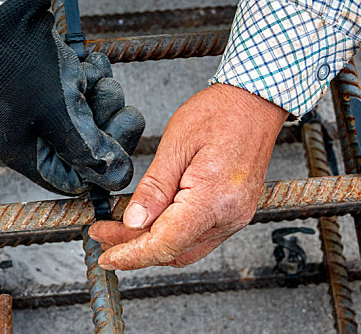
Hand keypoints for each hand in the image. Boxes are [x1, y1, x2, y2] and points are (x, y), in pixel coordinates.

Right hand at [0, 0, 144, 195]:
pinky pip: (91, 93)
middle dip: (107, 121)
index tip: (117, 141)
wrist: (8, 16)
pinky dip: (96, 78)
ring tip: (91, 76)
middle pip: (91, 148)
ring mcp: (51, 113)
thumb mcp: (58, 112)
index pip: (76, 180)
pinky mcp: (61, 90)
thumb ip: (89, 149)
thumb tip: (117, 177)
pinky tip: (89, 64)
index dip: (102, 164)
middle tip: (110, 100)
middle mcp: (40, 139)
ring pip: (96, 117)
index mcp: (31, 156)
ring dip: (104, 94)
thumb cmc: (22, 65)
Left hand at [89, 84, 287, 269]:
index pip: (165, 244)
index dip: (131, 255)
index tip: (107, 257)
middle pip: (172, 250)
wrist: (255, 104)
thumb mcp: (175, 145)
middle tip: (104, 234)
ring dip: (151, 244)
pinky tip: (152, 224)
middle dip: (134, 248)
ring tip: (121, 230)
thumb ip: (154, 188)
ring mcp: (235, 217)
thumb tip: (133, 222)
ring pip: (185, 249)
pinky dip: (171, 236)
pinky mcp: (234, 212)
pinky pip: (198, 237)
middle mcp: (229, 215)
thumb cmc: (220, 113)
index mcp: (214, 198)